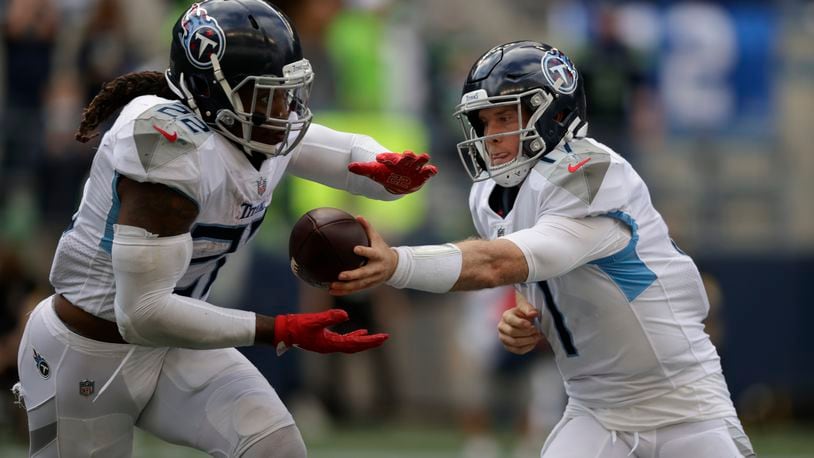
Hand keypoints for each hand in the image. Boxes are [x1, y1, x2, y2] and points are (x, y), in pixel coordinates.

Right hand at [273, 309, 387, 353]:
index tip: (383, 337)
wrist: (283, 331)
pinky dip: (353, 336)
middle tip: (385, 337)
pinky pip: (344, 340)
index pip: (355, 344)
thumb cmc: (296, 326)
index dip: (370, 341)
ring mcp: (328, 344)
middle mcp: (331, 347)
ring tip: (375, 336)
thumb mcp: (313, 320)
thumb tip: (346, 314)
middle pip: (356, 346)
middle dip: (371, 342)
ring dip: (363, 340)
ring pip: (351, 344)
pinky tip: (359, 331)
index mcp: (331, 344)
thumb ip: (329, 317)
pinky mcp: (325, 339)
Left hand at [329, 216, 396, 295]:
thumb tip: (358, 216)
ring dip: (345, 287)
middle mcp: (376, 269)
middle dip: (352, 276)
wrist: (394, 267)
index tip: (355, 249)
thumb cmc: (382, 249)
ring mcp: (372, 279)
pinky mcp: (368, 285)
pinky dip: (344, 291)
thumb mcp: (377, 238)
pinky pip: (355, 290)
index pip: (371, 253)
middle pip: (364, 273)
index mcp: (378, 256)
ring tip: (331, 286)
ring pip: (358, 285)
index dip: (364, 252)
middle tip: (340, 275)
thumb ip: (368, 228)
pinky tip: (331, 291)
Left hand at [348, 151, 437, 193]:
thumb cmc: (385, 174)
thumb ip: (362, 169)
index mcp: (393, 161)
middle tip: (407, 154)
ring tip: (425, 156)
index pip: (388, 158)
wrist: (396, 180)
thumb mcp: (373, 172)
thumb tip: (349, 167)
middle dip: (407, 156)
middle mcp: (405, 163)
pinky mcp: (422, 175)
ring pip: (419, 162)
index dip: (384, 158)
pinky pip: (428, 172)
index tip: (378, 158)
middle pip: (406, 158)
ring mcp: (415, 168)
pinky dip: (431, 171)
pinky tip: (433, 170)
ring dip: (422, 159)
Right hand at [498, 295, 541, 354]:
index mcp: (506, 316)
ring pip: (515, 343)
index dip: (521, 323)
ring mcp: (503, 337)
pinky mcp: (508, 346)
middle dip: (527, 333)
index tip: (530, 325)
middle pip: (512, 332)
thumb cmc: (523, 314)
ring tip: (537, 337)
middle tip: (537, 331)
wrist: (521, 321)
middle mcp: (502, 327)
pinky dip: (527, 348)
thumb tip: (533, 313)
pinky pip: (517, 350)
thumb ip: (529, 309)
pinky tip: (533, 343)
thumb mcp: (525, 308)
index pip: (511, 320)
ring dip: (528, 341)